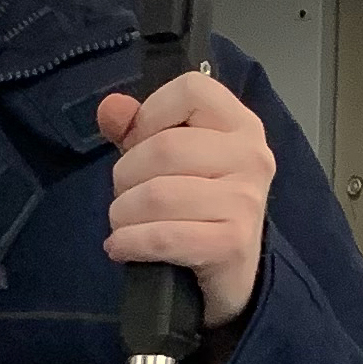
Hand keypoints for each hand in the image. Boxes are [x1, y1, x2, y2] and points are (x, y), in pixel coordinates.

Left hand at [97, 72, 275, 328]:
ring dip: (123, 213)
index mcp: (240, 124)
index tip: (140, 142)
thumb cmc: (197, 205)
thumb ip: (136, 127)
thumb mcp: (168, 159)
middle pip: (164, 147)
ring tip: (125, 224)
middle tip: (126, 196)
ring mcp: (246, 201)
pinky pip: (163, 236)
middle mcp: (251, 156)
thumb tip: (111, 109)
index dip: (151, 113)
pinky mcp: (232, 244)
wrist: (231, 274)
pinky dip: (130, 242)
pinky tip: (121, 247)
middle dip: (126, 175)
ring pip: (157, 194)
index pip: (191, 89)